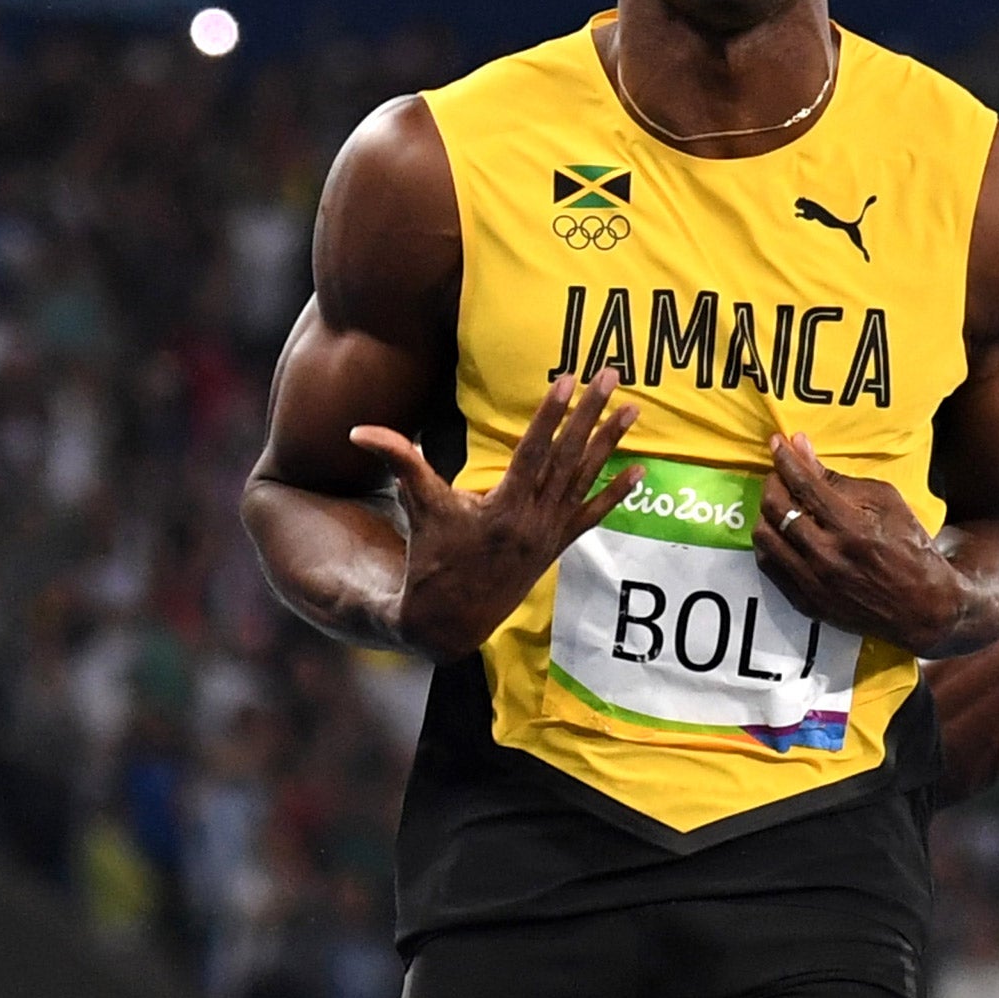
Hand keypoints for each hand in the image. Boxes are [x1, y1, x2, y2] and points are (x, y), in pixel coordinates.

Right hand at [349, 370, 641, 659]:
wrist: (448, 621)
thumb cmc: (430, 559)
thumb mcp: (418, 509)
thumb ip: (399, 462)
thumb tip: (358, 431)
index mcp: (502, 510)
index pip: (533, 453)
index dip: (551, 415)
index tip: (568, 380)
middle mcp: (534, 522)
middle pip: (569, 458)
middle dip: (591, 414)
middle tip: (611, 376)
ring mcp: (550, 534)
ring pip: (586, 480)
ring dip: (610, 443)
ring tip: (633, 408)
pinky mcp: (557, 546)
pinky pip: (593, 514)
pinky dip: (617, 492)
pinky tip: (641, 468)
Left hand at [752, 433, 957, 653]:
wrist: (922, 608)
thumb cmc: (910, 548)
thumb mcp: (887, 502)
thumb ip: (840, 479)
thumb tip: (803, 450)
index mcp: (854, 529)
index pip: (804, 486)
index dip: (786, 459)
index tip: (778, 444)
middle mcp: (829, 558)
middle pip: (777, 510)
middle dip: (773, 481)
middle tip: (780, 473)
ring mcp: (814, 584)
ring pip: (765, 538)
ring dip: (767, 513)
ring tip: (781, 503)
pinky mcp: (807, 602)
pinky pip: (769, 566)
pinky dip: (771, 542)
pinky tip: (783, 532)